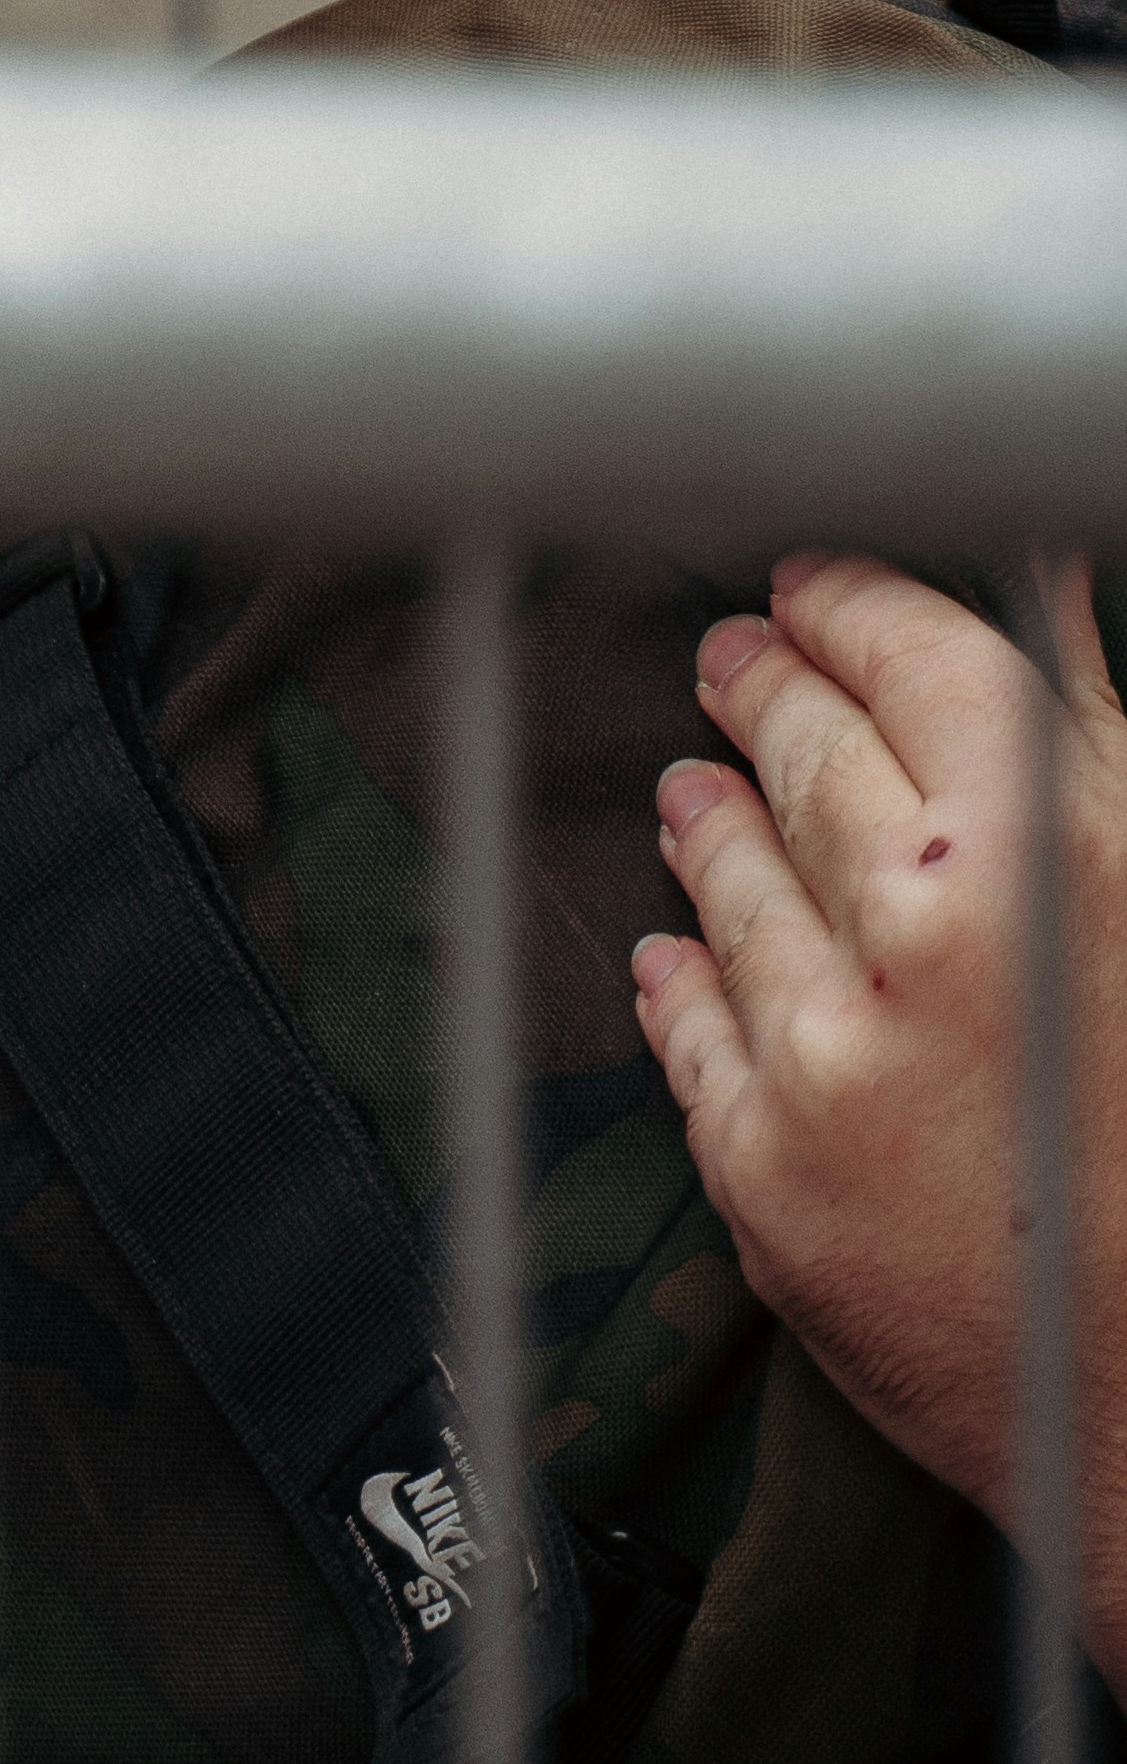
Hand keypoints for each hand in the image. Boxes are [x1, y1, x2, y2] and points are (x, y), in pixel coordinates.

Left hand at [634, 554, 1126, 1670]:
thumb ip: (1096, 736)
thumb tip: (1037, 586)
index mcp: (1053, 843)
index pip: (908, 654)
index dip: (848, 606)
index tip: (812, 588)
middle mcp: (924, 934)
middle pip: (806, 754)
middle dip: (768, 693)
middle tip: (738, 663)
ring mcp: (830, 1056)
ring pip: (731, 878)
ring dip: (712, 821)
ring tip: (698, 790)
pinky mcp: (769, 1176)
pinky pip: (693, 1032)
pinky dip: (686, 976)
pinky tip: (679, 949)